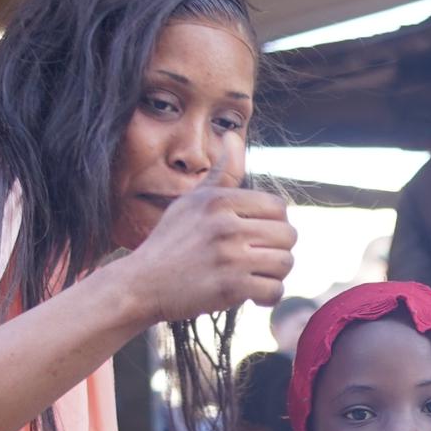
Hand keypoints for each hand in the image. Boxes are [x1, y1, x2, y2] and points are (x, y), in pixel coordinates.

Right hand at [118, 150, 294, 319]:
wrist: (141, 284)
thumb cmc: (170, 241)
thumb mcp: (192, 200)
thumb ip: (221, 173)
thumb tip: (233, 134)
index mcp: (218, 200)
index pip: (278, 206)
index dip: (274, 223)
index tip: (257, 236)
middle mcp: (225, 225)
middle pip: (288, 235)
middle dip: (278, 250)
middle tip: (258, 258)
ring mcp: (229, 257)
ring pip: (286, 263)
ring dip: (275, 274)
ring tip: (255, 275)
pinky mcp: (231, 287)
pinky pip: (275, 290)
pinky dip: (268, 296)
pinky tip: (252, 294)